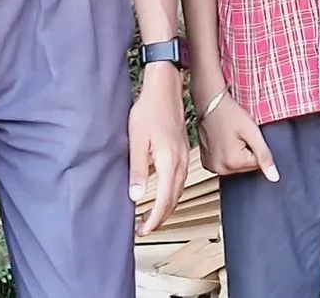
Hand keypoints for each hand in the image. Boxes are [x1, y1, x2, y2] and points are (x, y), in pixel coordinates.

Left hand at [129, 64, 189, 234]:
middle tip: (145, 229)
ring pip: (178, 191)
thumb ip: (137, 169)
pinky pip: (180, 180)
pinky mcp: (182, 151)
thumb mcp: (137, 140)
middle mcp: (179, 162)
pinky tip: (163, 194)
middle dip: (161, 217)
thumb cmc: (149, 110)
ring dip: (167, 207)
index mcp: (168, 161)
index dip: (154, 219)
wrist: (165, 89)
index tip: (143, 230)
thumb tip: (135, 196)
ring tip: (153, 217)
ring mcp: (183, 157)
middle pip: (174, 199)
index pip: (164, 200)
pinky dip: (172, 194)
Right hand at [196, 93, 279, 182]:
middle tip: (239, 135)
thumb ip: (264, 155)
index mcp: (232, 163)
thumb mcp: (252, 131)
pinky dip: (227, 154)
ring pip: (235, 165)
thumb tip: (274, 177)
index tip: (248, 136)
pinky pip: (224, 163)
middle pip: (245, 167)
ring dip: (237, 153)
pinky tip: (224, 140)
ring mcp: (210, 166)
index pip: (257, 164)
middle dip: (247, 152)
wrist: (210, 102)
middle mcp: (219, 168)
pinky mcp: (206, 162)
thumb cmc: (230, 113)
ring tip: (231, 137)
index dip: (256, 148)